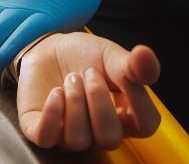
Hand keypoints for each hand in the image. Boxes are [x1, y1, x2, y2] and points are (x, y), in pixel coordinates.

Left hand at [17, 32, 160, 150]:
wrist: (50, 48)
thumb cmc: (84, 56)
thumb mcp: (111, 55)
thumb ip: (131, 63)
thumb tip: (146, 58)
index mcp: (124, 115)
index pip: (146, 126)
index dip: (138, 100)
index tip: (125, 74)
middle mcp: (99, 132)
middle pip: (110, 139)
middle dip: (99, 100)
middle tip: (89, 73)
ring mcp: (70, 136)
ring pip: (78, 139)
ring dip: (74, 101)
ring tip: (71, 78)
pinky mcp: (42, 132)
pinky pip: (47, 137)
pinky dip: (52, 112)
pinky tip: (55, 92)